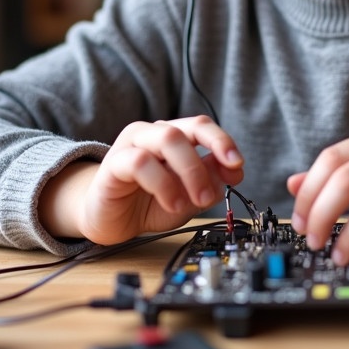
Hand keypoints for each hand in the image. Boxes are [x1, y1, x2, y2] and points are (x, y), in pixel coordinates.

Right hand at [41, 115, 243, 245]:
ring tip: (191, 202)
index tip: (237, 164)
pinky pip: (140, 162)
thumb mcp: (190, 195)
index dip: (223, 141)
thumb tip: (236, 169)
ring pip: (167, 138)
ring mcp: (132, 144)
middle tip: (211, 193)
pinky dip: (162, 183)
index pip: (202, 126)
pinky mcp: (114, 163)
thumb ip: (212, 180)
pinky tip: (171, 202)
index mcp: (175, 137)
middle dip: (208, 159)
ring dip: (188, 171)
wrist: (111, 222)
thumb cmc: (150, 203)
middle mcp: (154, 134)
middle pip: (189, 128)